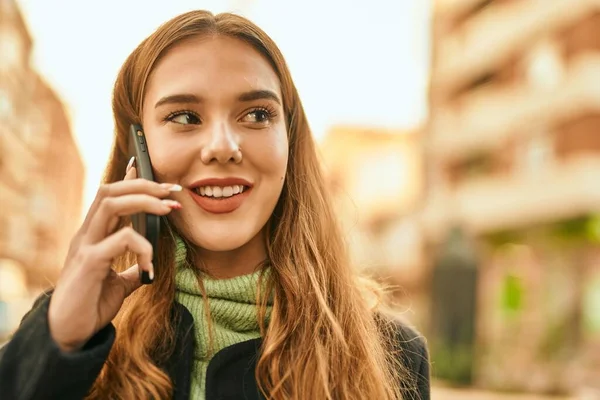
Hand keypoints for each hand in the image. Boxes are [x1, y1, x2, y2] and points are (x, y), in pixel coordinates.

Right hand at [48, 161, 181, 351]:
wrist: (69, 333)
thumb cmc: (91, 305)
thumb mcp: (117, 283)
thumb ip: (130, 269)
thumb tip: (146, 266)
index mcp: (94, 235)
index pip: (110, 196)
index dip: (130, 180)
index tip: (153, 170)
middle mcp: (87, 234)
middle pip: (110, 190)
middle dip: (144, 185)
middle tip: (173, 192)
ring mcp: (85, 246)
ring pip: (110, 203)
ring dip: (144, 201)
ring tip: (168, 210)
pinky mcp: (89, 263)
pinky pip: (120, 241)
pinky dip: (143, 248)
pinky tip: (150, 267)